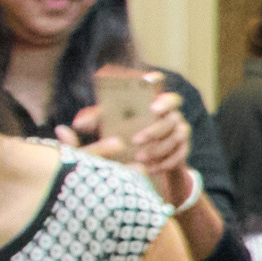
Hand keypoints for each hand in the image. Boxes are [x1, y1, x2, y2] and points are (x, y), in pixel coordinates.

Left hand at [72, 78, 195, 198]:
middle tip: (136, 140)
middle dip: (154, 130)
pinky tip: (149, 168)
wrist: (142, 151)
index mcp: (156, 101)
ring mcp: (181, 132)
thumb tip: (77, 124)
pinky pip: (178, 157)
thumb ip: (95, 120)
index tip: (151, 107)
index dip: (163, 99)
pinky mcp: (184, 149)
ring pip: (175, 139)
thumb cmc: (122, 128)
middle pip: (170, 119)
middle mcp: (172, 114)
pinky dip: (163, 164)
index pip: (165, 92)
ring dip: (158, 150)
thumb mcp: (108, 122)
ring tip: (139, 158)